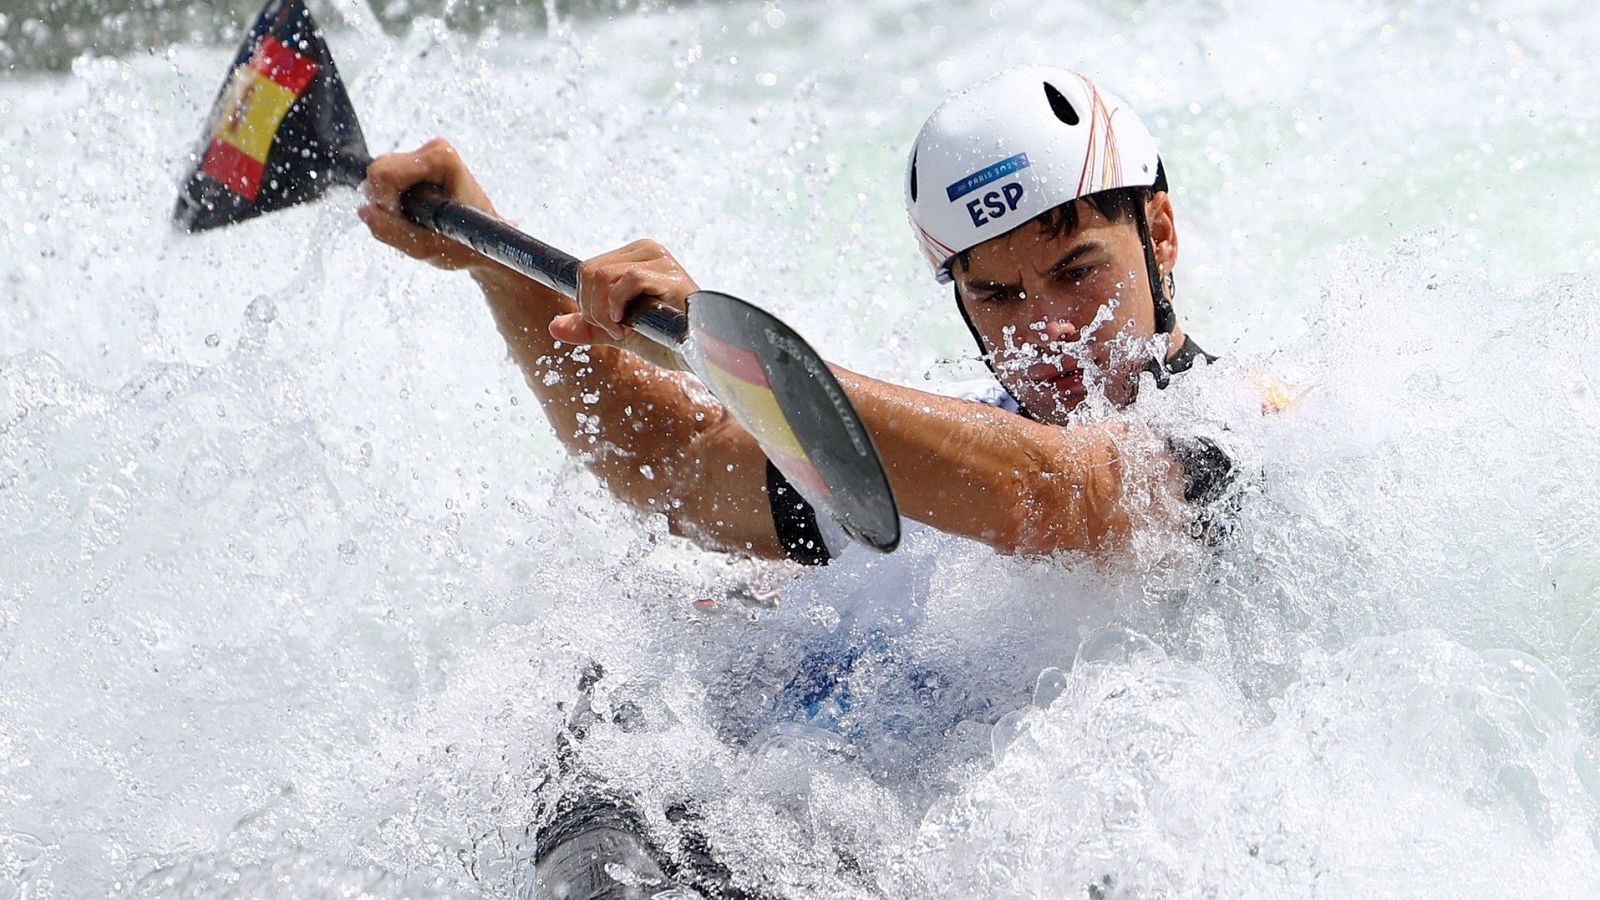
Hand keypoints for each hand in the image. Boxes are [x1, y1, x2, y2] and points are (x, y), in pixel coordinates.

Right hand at [359, 138, 501, 271]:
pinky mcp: (417, 164)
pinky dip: (390, 201)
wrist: (487, 243)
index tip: (408, 223)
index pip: (386, 174)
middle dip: (384, 202)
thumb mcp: (427, 247)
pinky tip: (414, 214)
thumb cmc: (466, 244)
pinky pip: (383, 181)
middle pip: (377, 170)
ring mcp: (425, 154)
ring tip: (416, 220)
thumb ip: (391, 232)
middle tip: (411, 224)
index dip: (386, 204)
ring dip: (388, 204)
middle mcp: (434, 149)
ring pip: (377, 175)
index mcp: (442, 158)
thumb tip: (364, 212)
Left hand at [551, 240, 698, 347]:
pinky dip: (617, 307)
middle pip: (588, 272)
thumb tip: (553, 327)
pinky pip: (624, 280)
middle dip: (590, 309)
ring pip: (600, 276)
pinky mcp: (669, 274)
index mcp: (634, 256)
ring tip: (623, 330)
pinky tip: (630, 324)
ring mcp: (659, 259)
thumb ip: (588, 327)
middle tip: (613, 330)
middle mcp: (647, 250)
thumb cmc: (665, 340)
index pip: (587, 269)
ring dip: (602, 313)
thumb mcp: (618, 332)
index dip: (584, 300)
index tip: (600, 323)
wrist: (698, 354)